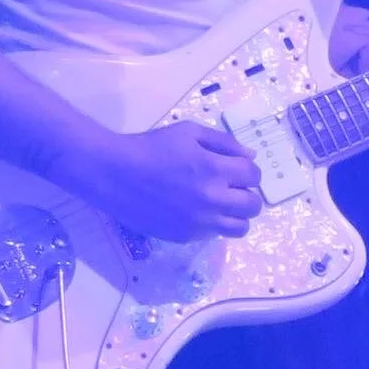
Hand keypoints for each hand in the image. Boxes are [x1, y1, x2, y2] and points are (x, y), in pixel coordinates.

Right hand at [58, 121, 263, 241]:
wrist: (115, 174)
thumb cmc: (152, 147)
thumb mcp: (189, 132)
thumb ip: (223, 143)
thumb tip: (250, 157)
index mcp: (214, 169)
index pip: (253, 175)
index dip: (248, 170)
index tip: (237, 169)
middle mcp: (211, 198)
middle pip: (252, 205)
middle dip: (247, 193)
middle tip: (232, 187)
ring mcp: (199, 221)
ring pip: (239, 228)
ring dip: (237, 214)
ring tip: (222, 204)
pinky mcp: (184, 236)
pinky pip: (214, 235)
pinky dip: (213, 224)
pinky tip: (198, 211)